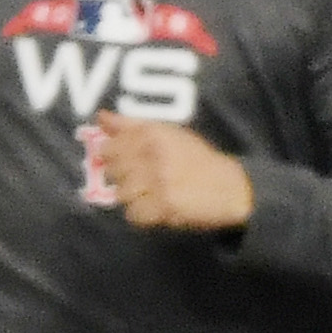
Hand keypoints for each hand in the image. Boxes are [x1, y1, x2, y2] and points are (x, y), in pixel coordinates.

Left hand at [93, 117, 256, 231]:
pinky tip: (156, 208)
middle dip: (124, 179)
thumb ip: (131, 125)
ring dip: (134, 198)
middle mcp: (153, 155)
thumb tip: (100, 117)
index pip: (109, 148)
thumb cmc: (196, 159)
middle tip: (144, 181)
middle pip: (112, 173)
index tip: (125, 163)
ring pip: (121, 195)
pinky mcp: (165, 206)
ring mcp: (159, 181)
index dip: (113, 158)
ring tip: (152, 194)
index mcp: (152, 134)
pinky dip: (142, 216)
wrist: (230, 186)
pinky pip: (133, 215)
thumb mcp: (167, 133)